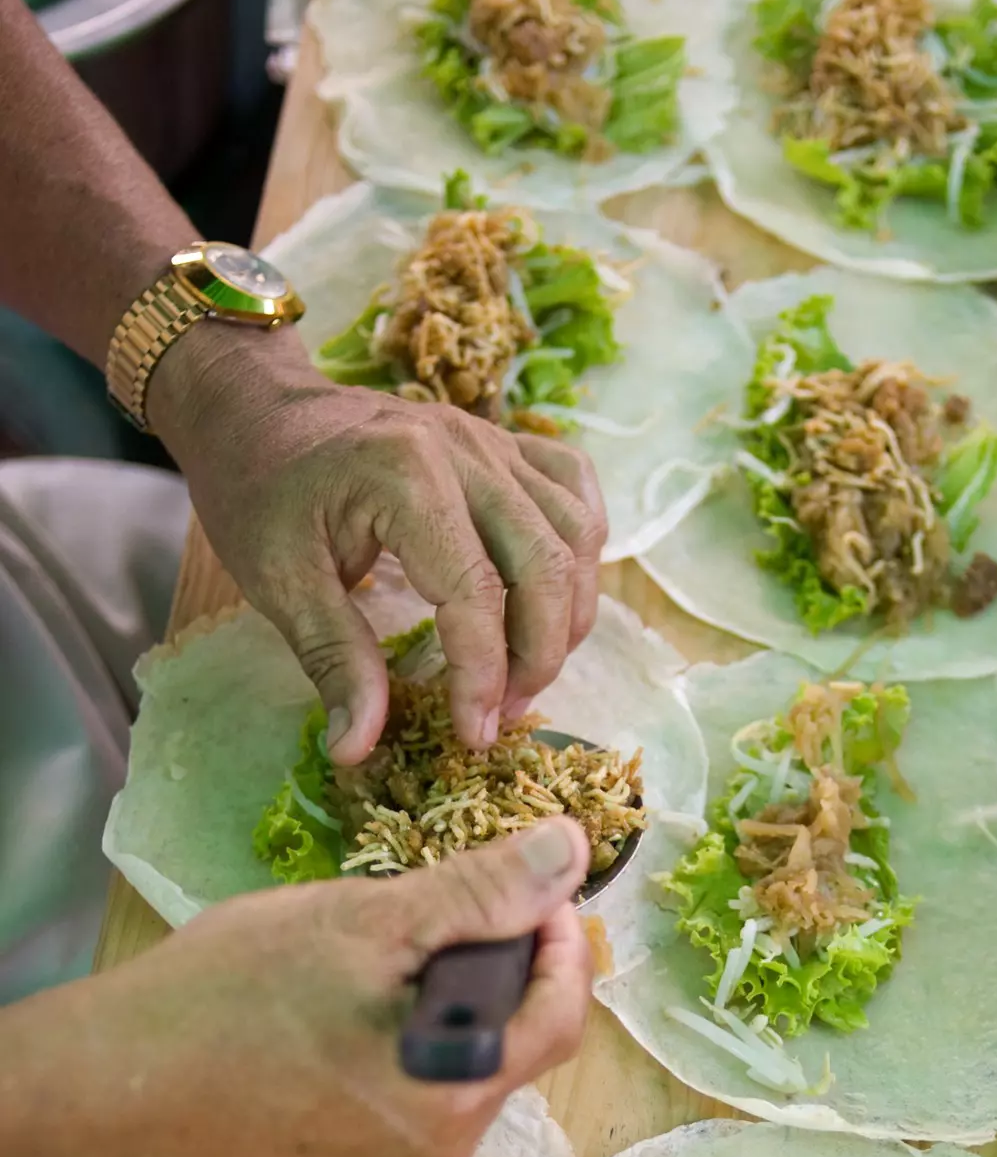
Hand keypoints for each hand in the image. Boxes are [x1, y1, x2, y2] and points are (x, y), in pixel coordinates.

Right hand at [0, 818, 591, 1156]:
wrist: (109, 1088)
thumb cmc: (229, 996)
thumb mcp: (362, 923)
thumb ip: (478, 893)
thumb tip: (571, 849)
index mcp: (456, 1098)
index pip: (562, 1015)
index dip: (559, 940)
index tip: (526, 887)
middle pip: (516, 1048)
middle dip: (496, 973)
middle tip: (434, 917)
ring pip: (467, 1079)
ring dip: (449, 1014)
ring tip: (377, 967)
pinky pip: (419, 1111)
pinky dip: (410, 1058)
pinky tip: (347, 1022)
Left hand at [147, 323, 606, 763]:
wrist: (256, 408)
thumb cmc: (259, 491)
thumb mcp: (279, 582)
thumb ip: (334, 661)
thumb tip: (359, 748)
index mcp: (405, 476)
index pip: (475, 593)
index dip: (483, 676)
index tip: (473, 734)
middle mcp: (467, 450)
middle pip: (546, 565)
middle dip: (538, 656)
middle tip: (503, 713)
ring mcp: (494, 441)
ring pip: (575, 533)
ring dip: (568, 613)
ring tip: (527, 670)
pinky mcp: (506, 443)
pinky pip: (576, 489)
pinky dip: (580, 548)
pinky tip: (557, 593)